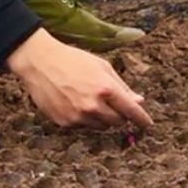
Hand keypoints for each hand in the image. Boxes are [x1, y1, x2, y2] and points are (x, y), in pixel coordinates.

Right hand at [6, 30, 153, 130]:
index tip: (148, 125)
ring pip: (101, 126)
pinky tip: (76, 103)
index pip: (131, 111)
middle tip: (114, 104)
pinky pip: (83, 126)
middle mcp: (92, 106)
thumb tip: (139, 101)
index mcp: (105, 89)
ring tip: (91, 99)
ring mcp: (77, 116)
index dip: (142, 119)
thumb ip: (122, 87)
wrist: (39, 63)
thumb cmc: (74, 60)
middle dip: (120, 115)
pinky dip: (85, 119)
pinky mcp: (64, 122)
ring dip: (103, 118)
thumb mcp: (103, 67)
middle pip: (117, 121)